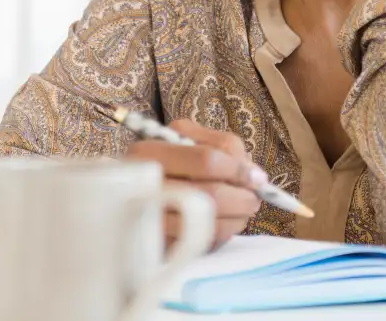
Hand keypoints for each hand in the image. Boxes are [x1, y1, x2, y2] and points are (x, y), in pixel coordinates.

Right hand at [125, 119, 266, 250]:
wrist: (128, 194)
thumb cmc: (169, 162)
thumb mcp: (191, 140)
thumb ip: (224, 147)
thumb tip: (255, 176)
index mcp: (151, 149)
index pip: (206, 160)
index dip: (239, 170)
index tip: (257, 178)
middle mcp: (144, 183)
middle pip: (210, 195)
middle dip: (242, 199)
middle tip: (253, 200)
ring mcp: (148, 218)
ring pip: (208, 223)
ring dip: (236, 219)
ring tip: (241, 212)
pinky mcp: (156, 244)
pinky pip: (200, 243)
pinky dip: (221, 234)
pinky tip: (223, 224)